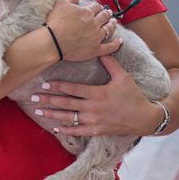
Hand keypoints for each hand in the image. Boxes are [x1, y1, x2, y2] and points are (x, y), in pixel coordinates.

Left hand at [32, 55, 163, 135]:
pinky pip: (79, 131)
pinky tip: (56, 128)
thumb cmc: (133, 95)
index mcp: (97, 93)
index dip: (57, 86)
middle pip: (66, 103)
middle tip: (33, 98)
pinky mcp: (97, 131)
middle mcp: (92, 107)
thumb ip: (110, 63)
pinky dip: (67, 130)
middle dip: (48, 100)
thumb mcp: (122, 76)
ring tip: (39, 111)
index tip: (44, 84)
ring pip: (69, 117)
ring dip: (52, 114)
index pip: (72, 89)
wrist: (145, 118)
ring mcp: (94, 120)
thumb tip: (101, 48)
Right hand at [45, 0, 120, 61]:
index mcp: (87, 12)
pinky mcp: (95, 49)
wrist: (53, 41)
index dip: (98, 6)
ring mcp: (96, 37)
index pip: (96, 7)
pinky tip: (120, 41)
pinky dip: (116, 44)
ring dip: (112, 25)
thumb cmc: (56, 22)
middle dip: (107, 14)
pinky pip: (109, 47)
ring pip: (108, 30)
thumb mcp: (61, 4)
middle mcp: (94, 24)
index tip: (99, 7)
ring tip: (114, 22)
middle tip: (109, 13)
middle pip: (104, 17)